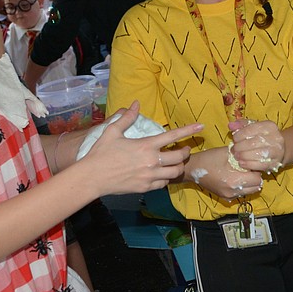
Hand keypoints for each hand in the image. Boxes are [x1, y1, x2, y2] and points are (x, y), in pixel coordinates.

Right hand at [83, 102, 201, 195]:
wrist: (92, 178)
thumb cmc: (100, 153)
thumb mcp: (112, 131)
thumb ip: (127, 117)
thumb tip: (135, 103)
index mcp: (145, 145)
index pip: (173, 136)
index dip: (189, 130)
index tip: (201, 127)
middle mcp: (151, 161)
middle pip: (179, 158)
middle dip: (185, 152)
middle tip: (184, 150)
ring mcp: (149, 176)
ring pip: (174, 172)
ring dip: (178, 167)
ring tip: (175, 163)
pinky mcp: (145, 188)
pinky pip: (163, 183)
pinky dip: (166, 178)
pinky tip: (161, 174)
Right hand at [190, 147, 264, 200]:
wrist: (192, 169)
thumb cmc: (208, 159)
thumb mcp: (227, 152)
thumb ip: (242, 154)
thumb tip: (253, 155)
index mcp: (234, 181)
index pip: (257, 179)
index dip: (256, 170)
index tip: (251, 163)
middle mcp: (233, 192)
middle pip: (255, 187)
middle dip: (255, 177)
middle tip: (248, 168)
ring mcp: (229, 196)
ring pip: (249, 191)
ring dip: (249, 182)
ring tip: (242, 172)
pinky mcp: (225, 197)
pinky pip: (241, 193)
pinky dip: (242, 186)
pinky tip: (236, 177)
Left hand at [227, 118, 284, 173]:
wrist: (280, 149)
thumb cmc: (263, 137)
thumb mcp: (254, 127)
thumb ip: (241, 125)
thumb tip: (231, 125)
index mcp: (269, 126)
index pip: (250, 129)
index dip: (239, 135)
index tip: (234, 139)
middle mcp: (275, 138)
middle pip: (253, 143)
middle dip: (240, 147)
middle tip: (233, 150)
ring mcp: (277, 151)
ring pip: (256, 154)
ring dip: (243, 156)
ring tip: (237, 156)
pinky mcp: (275, 163)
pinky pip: (259, 165)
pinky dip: (248, 164)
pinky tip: (242, 163)